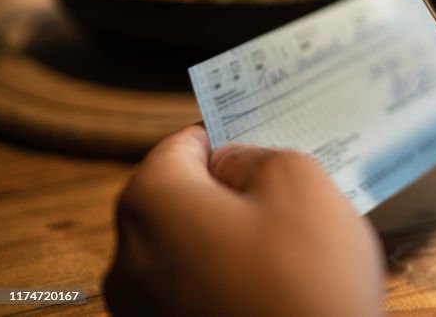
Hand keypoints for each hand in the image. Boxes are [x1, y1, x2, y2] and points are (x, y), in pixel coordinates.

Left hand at [104, 126, 383, 316]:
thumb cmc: (307, 283)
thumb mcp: (300, 183)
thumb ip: (257, 155)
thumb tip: (233, 164)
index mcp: (152, 203)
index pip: (182, 144)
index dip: (227, 137)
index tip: (263, 141)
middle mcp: (128, 258)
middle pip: (179, 198)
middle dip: (230, 192)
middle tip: (287, 195)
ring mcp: (141, 309)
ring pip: (188, 248)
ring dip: (231, 240)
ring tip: (290, 249)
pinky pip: (195, 291)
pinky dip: (228, 281)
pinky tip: (276, 288)